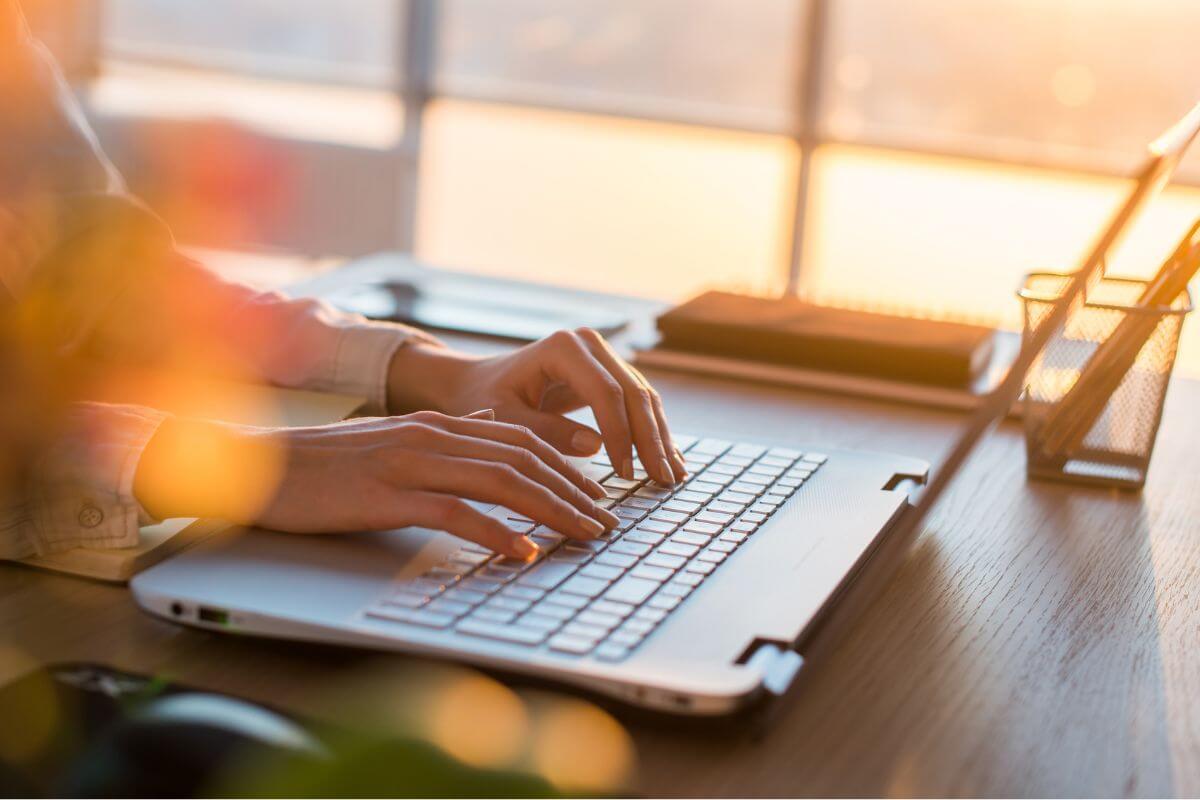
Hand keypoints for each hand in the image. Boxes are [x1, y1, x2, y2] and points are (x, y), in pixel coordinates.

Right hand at [134, 410, 619, 558]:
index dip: (565, 467)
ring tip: (585, 535)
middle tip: (607, 522)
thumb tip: (488, 430)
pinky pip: (454, 511)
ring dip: (551, 510)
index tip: (596, 495)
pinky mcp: (387, 494)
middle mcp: (432, 435)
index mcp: (436, 424)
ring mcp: (410, 462)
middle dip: (573, 491)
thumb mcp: (392, 440)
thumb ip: (443, 436)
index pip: (519, 440)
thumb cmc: (325, 464)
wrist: (261, 466)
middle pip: (522, 459)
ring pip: (500, 481)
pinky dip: (495, 532)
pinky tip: (522, 552)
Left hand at [386, 328, 687, 484]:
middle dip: (651, 439)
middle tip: (664, 481)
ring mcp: (602, 356)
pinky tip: (667, 461)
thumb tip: (596, 446)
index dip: (620, 434)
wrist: (476, 383)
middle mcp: (589, 344)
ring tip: (672, 477)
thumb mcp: (505, 420)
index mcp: (563, 348)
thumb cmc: (483, 400)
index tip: (624, 474)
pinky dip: (653, 433)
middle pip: (633, 392)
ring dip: (660, 438)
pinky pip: (638, 403)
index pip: (606, 392)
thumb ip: (546, 431)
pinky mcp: (608, 373)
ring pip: (643, 398)